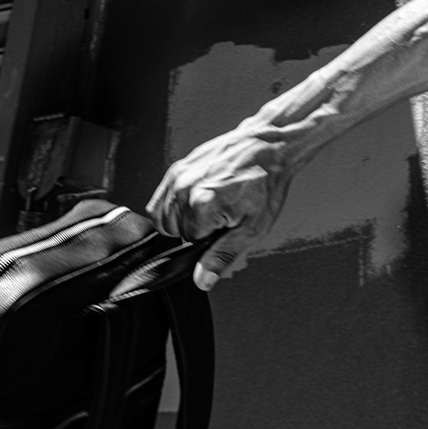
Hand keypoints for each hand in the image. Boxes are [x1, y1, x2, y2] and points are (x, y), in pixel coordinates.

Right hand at [145, 124, 297, 289]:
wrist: (267, 148)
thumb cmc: (265, 184)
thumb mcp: (253, 228)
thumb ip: (223, 255)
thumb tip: (202, 280)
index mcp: (202, 205)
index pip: (190, 243)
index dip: (210, 238)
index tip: (226, 224)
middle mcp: (184, 189)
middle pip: (174, 231)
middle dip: (196, 229)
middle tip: (220, 215)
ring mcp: (178, 177)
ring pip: (164, 218)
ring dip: (183, 218)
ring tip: (210, 207)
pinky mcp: (176, 169)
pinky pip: (160, 201)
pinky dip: (174, 206)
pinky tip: (196, 201)